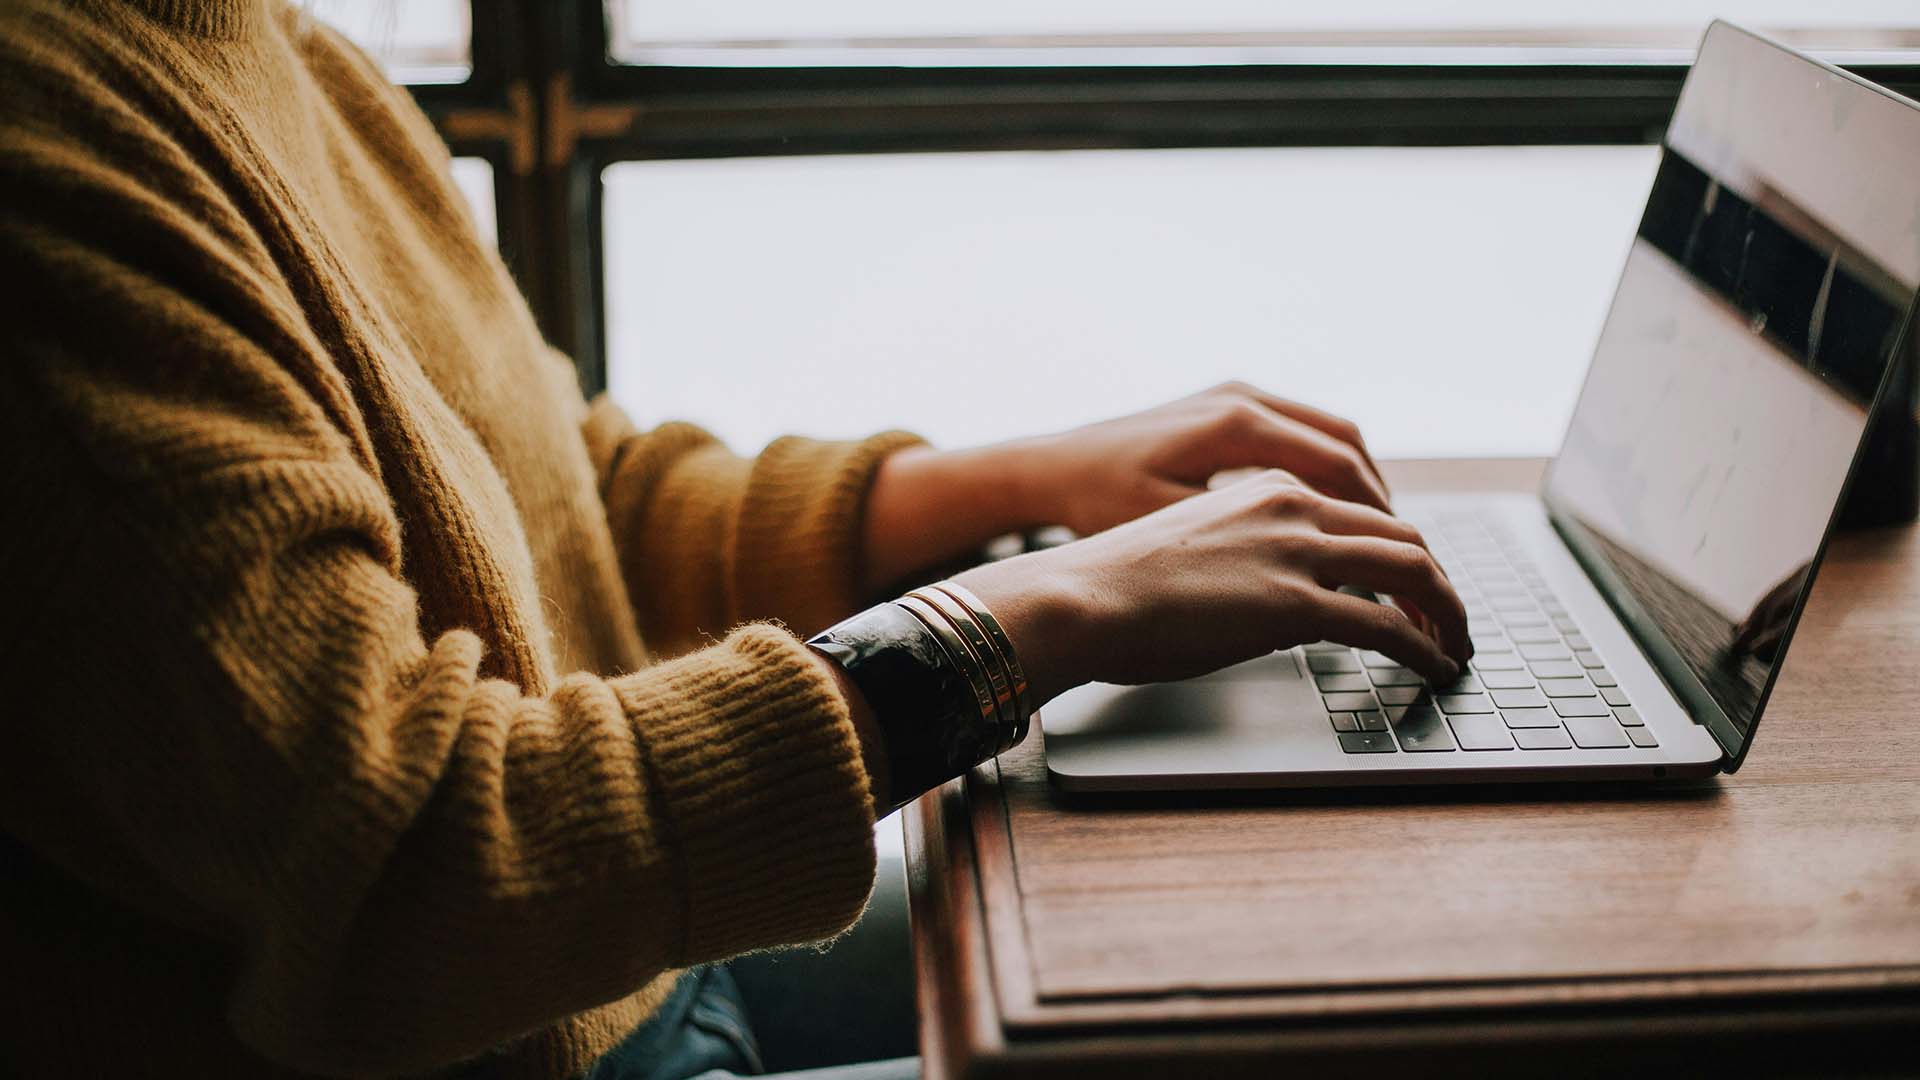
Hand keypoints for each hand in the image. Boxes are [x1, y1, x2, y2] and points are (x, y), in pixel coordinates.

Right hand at [950, 470, 1470, 706]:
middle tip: (1451, 619)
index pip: (1361, 512)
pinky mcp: (1294, 603)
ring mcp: (1296, 551)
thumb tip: (1269, 603)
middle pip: (1402, 535)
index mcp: (1266, 487)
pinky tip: (1434, 667)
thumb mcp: (1192, 548)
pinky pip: (1388, 625)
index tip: (1413, 587)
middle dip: (1439, 582)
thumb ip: (1244, 558)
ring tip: (1456, 646)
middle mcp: (1291, 506)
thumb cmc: (1114, 585)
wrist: (1078, 597)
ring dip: (1447, 612)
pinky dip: (1425, 647)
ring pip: (1412, 570)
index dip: (1400, 552)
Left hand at [1009, 381, 1390, 536]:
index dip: (1378, 518)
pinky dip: (1326, 469)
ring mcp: (1235, 395)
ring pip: (1328, 434)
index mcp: (1236, 424)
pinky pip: (1299, 431)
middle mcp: (1243, 398)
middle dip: (1379, 501)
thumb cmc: (1099, 503)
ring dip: (1358, 483)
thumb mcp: (1173, 529)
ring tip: (1377, 536)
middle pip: (1345, 445)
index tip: (1399, 559)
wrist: (1050, 467)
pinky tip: (1330, 511)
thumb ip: (1247, 543)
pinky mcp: (1224, 405)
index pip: (1338, 467)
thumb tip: (1320, 574)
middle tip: (1403, 552)